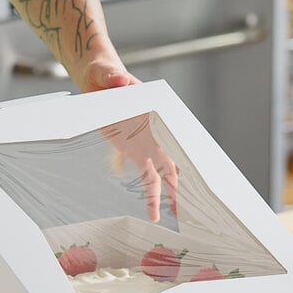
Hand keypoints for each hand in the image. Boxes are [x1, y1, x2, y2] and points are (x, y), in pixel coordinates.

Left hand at [80, 67, 178, 221]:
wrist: (98, 84)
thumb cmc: (106, 76)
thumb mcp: (107, 74)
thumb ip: (114, 77)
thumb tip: (120, 81)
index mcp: (158, 112)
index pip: (177, 134)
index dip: (186, 153)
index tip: (195, 171)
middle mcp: (159, 133)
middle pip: (176, 162)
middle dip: (183, 184)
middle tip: (189, 205)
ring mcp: (149, 146)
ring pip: (164, 176)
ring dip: (169, 197)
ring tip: (175, 217)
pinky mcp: (137, 155)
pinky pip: (147, 178)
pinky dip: (151, 196)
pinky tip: (153, 214)